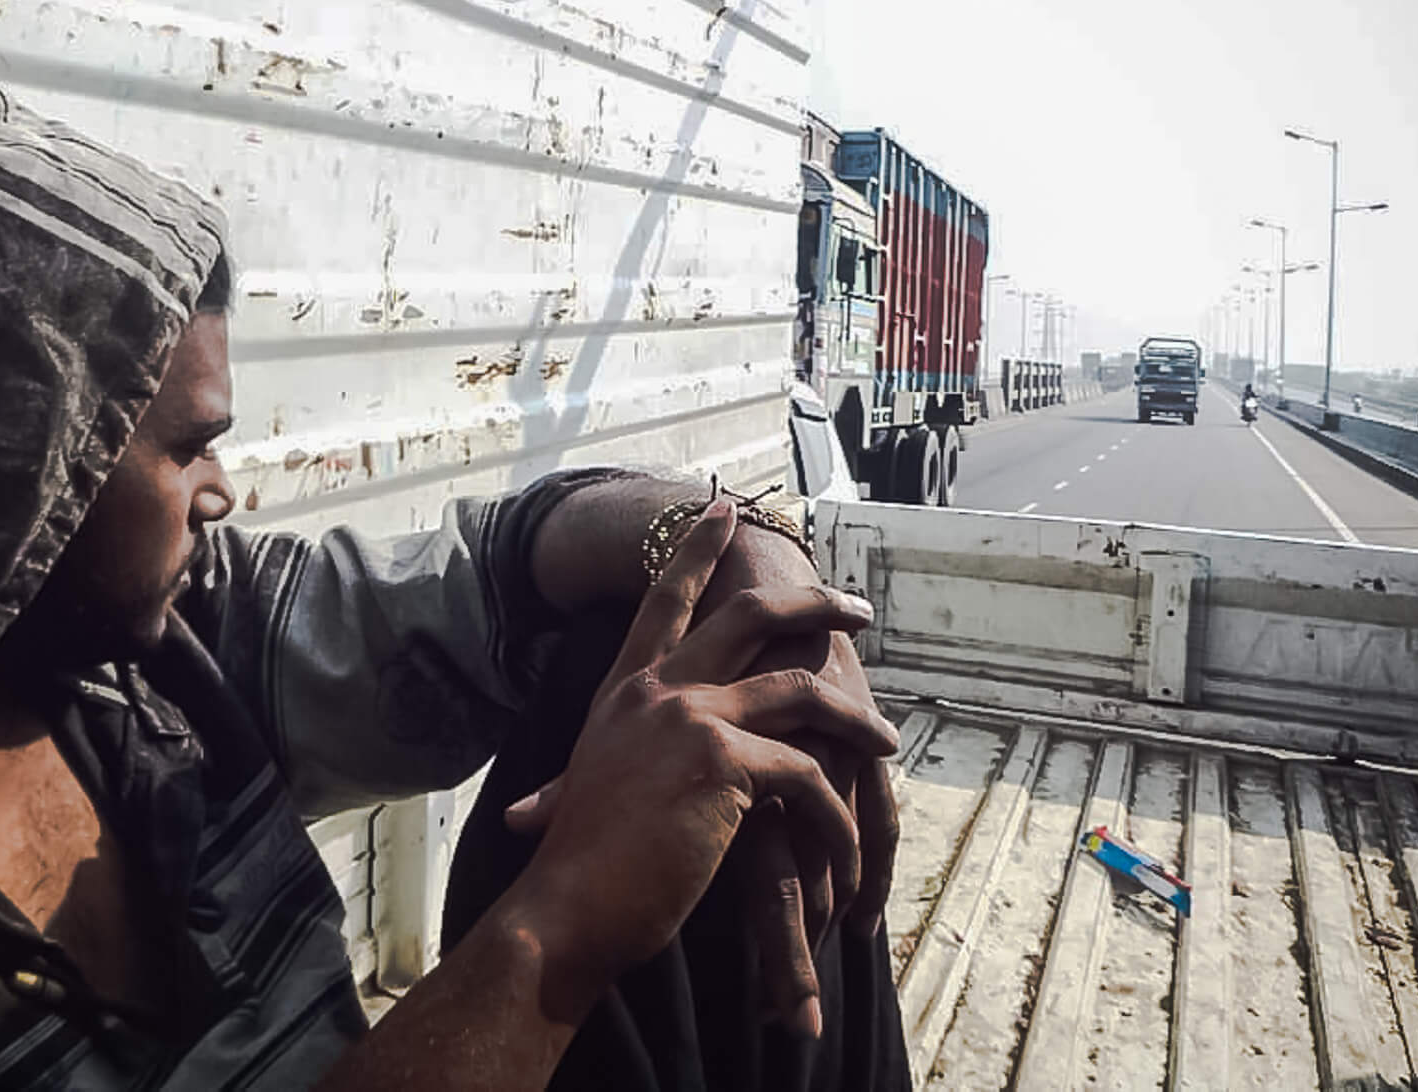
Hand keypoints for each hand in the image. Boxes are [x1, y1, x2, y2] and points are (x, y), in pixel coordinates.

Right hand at [501, 501, 897, 1026]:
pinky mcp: (724, 762)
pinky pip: (809, 775)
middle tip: (855, 604)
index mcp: (625, 690)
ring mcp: (691, 717)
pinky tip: (849, 851)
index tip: (725, 508)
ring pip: (798, 689)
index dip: (698, 550)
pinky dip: (836, 817)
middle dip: (810, 601)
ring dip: (853, 717)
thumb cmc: (577, 866)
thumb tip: (532, 808)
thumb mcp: (585, 794)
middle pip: (747, 615)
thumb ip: (591, 777)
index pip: (667, 600)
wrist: (565, 909)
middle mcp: (658, 689)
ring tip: (885, 739)